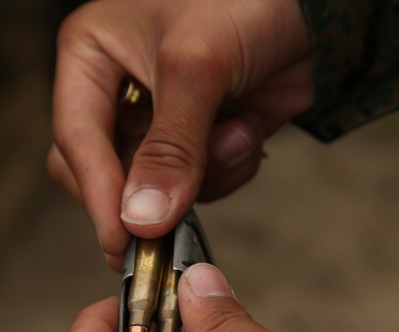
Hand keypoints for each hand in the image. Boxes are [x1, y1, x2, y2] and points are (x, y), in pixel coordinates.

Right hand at [48, 0, 315, 268]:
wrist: (321, 5)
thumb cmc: (245, 0)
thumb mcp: (198, 69)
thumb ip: (170, 147)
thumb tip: (142, 221)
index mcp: (92, 55)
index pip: (77, 139)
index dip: (98, 194)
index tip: (122, 241)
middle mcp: (120, 90)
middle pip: (107, 173)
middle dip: (148, 195)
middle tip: (167, 234)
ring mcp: (164, 119)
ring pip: (160, 188)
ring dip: (203, 174)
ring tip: (235, 131)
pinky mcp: (205, 138)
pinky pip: (204, 183)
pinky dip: (231, 166)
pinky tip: (249, 124)